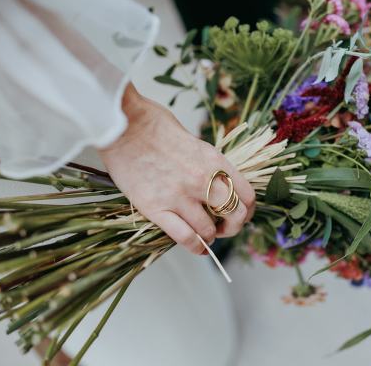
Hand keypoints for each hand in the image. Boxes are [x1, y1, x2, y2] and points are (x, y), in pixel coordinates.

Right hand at [99, 84, 254, 253]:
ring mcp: (179, 195)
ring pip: (208, 231)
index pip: (247, 194)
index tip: (241, 215)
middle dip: (233, 227)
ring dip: (210, 237)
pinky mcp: (155, 207)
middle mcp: (202, 179)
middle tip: (224, 229)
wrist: (122, 124)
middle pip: (235, 215)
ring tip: (205, 236)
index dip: (247, 211)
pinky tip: (196, 247)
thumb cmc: (155, 126)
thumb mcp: (195, 142)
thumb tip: (217, 183)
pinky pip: (184, 236)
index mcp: (215, 161)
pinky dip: (194, 246)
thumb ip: (209, 165)